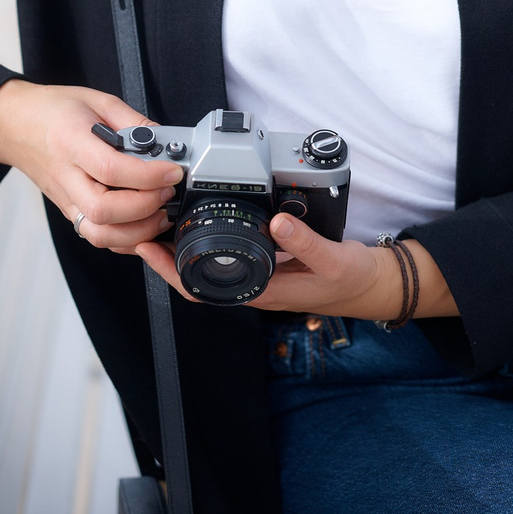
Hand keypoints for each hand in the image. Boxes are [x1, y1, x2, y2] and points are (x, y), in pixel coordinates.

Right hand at [0, 79, 182, 251]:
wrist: (14, 125)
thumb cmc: (53, 110)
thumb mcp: (97, 100)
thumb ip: (133, 122)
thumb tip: (166, 142)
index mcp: (70, 141)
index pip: (110, 169)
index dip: (147, 175)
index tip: (173, 170)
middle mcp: (65, 176)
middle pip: (103, 210)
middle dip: (145, 206)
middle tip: (167, 190)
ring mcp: (65, 199)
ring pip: (99, 233)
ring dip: (137, 231)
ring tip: (160, 212)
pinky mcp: (68, 211)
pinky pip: (96, 237)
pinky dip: (124, 240)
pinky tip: (143, 225)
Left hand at [136, 213, 456, 319]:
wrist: (372, 286)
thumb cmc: (351, 280)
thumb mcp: (333, 260)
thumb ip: (306, 243)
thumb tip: (276, 224)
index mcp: (261, 291)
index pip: (203, 289)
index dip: (170, 271)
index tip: (149, 247)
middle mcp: (253, 286)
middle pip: (196, 279)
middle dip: (164, 257)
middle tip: (141, 226)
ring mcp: (258, 276)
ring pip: (208, 268)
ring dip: (181, 250)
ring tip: (160, 221)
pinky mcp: (266, 263)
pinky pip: (226, 256)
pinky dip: (207, 242)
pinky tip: (199, 222)